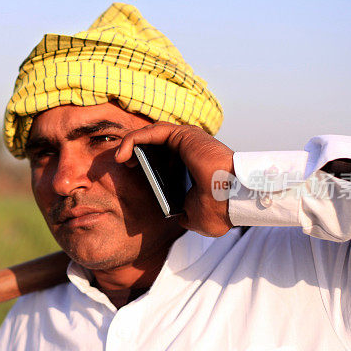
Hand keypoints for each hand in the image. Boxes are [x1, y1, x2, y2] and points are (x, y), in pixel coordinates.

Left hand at [115, 123, 234, 236]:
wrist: (231, 201)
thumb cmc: (221, 209)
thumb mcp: (196, 217)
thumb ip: (184, 212)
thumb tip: (176, 214)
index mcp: (190, 168)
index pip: (162, 159)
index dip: (143, 164)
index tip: (130, 175)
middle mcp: (188, 152)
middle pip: (154, 144)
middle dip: (134, 152)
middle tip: (122, 165)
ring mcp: (186, 141)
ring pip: (150, 135)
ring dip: (130, 144)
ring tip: (118, 159)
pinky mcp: (182, 135)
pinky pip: (151, 133)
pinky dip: (133, 140)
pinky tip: (122, 155)